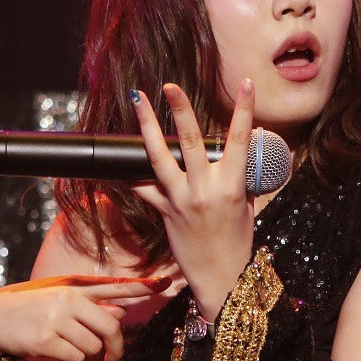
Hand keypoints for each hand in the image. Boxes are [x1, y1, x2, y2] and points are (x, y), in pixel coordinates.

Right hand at [0, 273, 170, 360]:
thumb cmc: (29, 311)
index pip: (114, 286)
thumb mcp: (59, 301)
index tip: (167, 282)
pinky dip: (70, 360)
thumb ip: (90, 306)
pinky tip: (53, 351)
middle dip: (116, 349)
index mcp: (74, 288)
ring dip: (85, 354)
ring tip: (64, 345)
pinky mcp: (45, 339)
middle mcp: (68, 299)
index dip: (142, 286)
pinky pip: (76, 358)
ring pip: (93, 347)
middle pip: (111, 327)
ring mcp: (56, 318)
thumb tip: (121, 315)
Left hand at [130, 79, 255, 320]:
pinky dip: (130, 174)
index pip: (240, 139)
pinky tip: (115, 161)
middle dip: (180, 109)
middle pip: (190, 141)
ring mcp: (181, 198)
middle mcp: (204, 188)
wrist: (221, 278)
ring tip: (139, 100)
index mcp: (231, 184)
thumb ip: (238, 178)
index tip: (246, 83)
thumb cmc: (238, 242)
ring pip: (160, 157)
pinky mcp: (165, 211)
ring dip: (147, 126)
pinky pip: (144, 188)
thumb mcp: (246, 206)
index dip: (244, 109)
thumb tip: (237, 154)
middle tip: (169, 85)